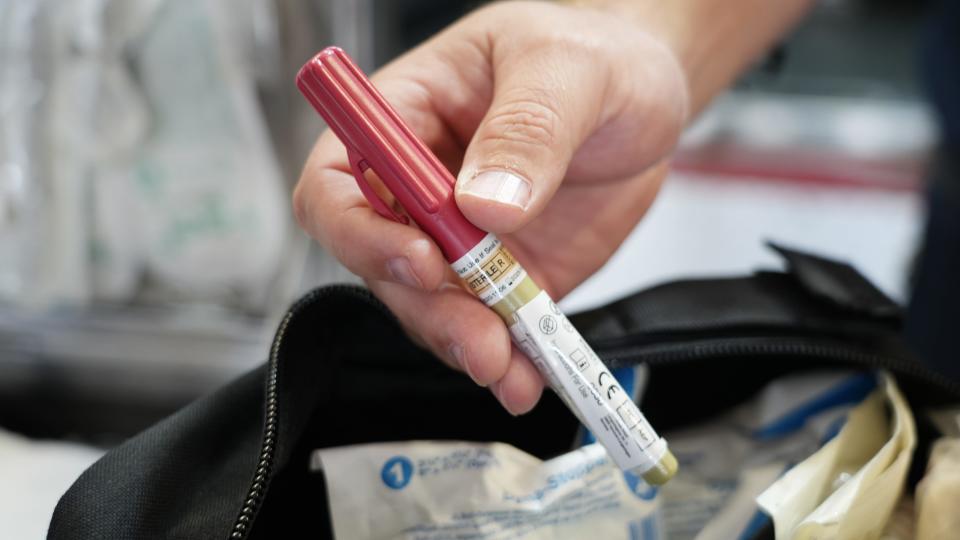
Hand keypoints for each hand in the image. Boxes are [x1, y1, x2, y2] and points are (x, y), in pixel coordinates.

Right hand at [294, 1, 687, 414]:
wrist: (645, 98)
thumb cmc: (595, 54)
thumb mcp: (567, 69)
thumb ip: (528, 128)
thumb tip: (485, 202)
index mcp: (407, 116)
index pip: (339, 179)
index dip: (360, 228)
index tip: (421, 256)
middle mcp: (420, 186)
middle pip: (379, 260)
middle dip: (424, 304)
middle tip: (478, 334)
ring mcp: (461, 238)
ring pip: (429, 305)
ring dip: (462, 341)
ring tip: (511, 367)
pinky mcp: (505, 276)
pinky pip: (489, 324)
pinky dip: (507, 356)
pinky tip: (529, 374)